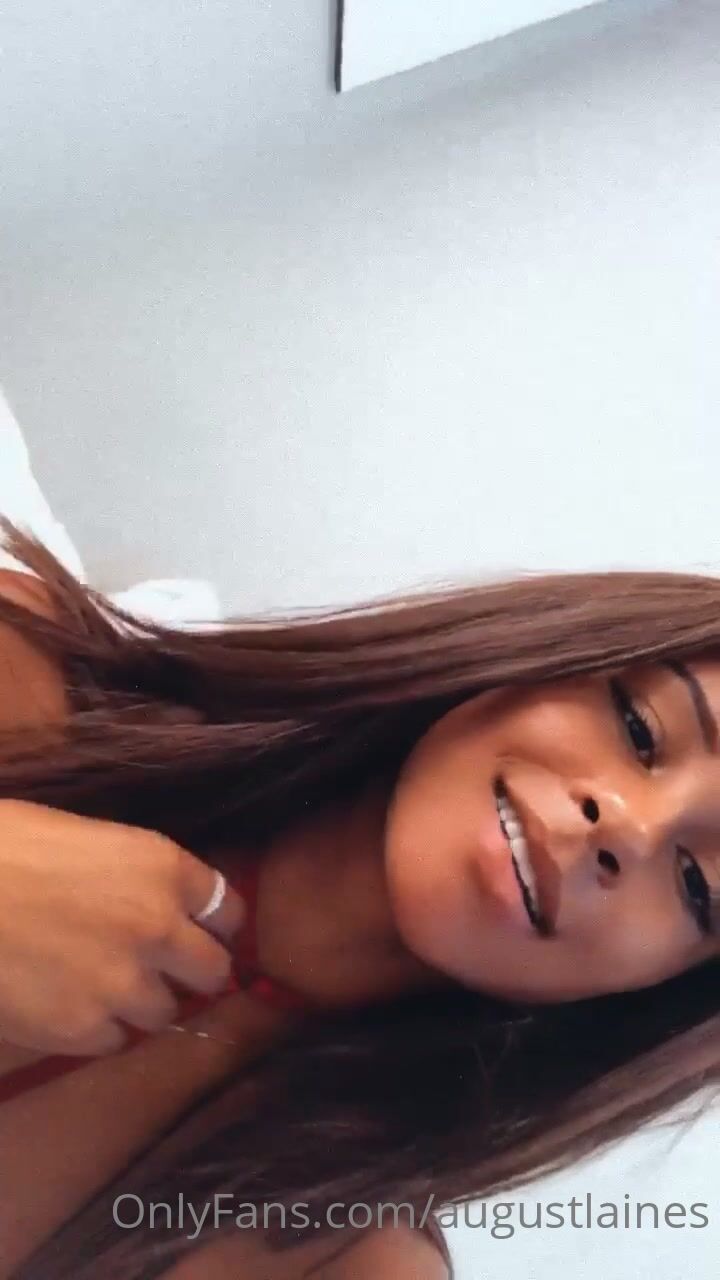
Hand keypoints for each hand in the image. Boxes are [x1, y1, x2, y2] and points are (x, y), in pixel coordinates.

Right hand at [0, 800, 244, 1055]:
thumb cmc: (3, 845)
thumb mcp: (88, 837)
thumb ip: (137, 874)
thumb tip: (159, 900)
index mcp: (162, 867)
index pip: (228, 907)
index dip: (215, 922)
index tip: (205, 930)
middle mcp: (158, 927)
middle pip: (213, 970)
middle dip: (194, 970)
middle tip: (166, 969)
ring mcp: (122, 984)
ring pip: (165, 1012)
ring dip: (142, 1001)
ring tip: (102, 984)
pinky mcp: (80, 1029)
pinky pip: (113, 1041)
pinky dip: (97, 1028)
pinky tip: (66, 1003)